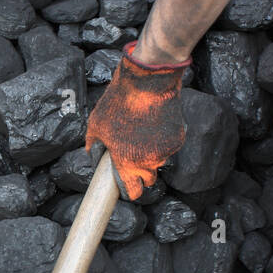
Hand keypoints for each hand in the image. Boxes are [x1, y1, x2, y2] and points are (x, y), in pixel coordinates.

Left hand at [85, 41, 189, 200]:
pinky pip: (169, 147)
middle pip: (148, 180)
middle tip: (132, 158)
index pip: (134, 192)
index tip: (127, 188)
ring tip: (141, 134)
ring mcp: (166, 150)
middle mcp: (150, 161)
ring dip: (152, 155)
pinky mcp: (179, 138)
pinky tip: (154, 124)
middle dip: (141, 174)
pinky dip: (163, 141)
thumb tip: (92, 157)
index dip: (130, 192)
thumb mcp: (95, 125)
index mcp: (128, 163)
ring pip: (159, 161)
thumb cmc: (118, 103)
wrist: (147, 81)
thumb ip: (93, 147)